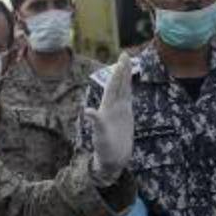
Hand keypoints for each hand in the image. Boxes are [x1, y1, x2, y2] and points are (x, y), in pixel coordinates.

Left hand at [86, 52, 132, 184]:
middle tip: (125, 54)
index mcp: (107, 109)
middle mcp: (113, 108)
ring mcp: (119, 112)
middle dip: (122, 70)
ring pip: (123, 91)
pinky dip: (127, 92)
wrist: (111, 161)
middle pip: (118, 85)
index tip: (122, 59)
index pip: (113, 87)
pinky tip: (127, 84)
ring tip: (127, 64)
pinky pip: (127, 101)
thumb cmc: (104, 150)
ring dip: (125, 78)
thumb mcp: (100, 135)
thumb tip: (88, 111)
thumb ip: (96, 122)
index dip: (117, 73)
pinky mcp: (125, 118)